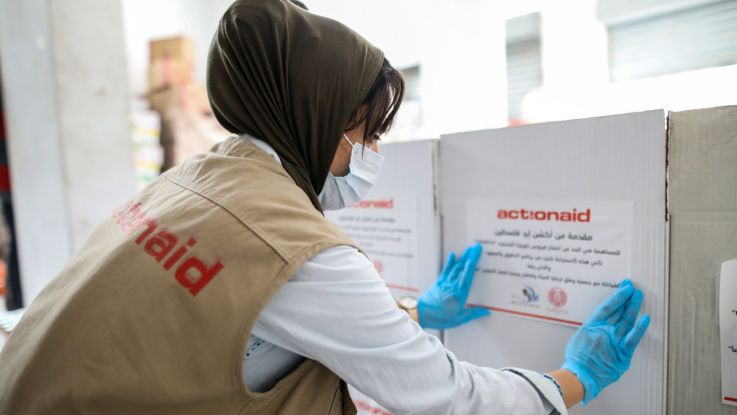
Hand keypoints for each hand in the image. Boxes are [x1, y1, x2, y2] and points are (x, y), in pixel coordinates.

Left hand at [418, 243, 490, 328]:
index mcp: (459, 294)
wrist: (420, 314)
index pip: (468, 274)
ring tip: (468, 249)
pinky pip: (445, 270)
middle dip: (470, 256)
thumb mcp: (458, 319)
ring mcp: (445, 283)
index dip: (473, 261)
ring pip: (455, 268)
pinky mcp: (438, 283)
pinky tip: (452, 255)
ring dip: (462, 258)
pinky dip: (449, 262)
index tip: (477, 252)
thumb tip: (486, 311)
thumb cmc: (439, 318)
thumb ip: (473, 314)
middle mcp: (452, 285)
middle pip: (462, 268)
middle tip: (476, 246)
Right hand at [562, 279, 650, 403]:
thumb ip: (590, 330)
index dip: (617, 296)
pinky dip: (639, 329)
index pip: (607, 307)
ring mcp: (613, 341)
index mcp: (592, 326)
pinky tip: (645, 318)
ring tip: (638, 295)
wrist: (580, 376)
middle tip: (631, 287)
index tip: (624, 287)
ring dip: (632, 307)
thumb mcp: (579, 338)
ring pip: (626, 321)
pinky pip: (633, 339)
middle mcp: (604, 331)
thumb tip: (598, 326)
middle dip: (626, 297)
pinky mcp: (622, 353)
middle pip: (618, 311)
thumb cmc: (577, 361)